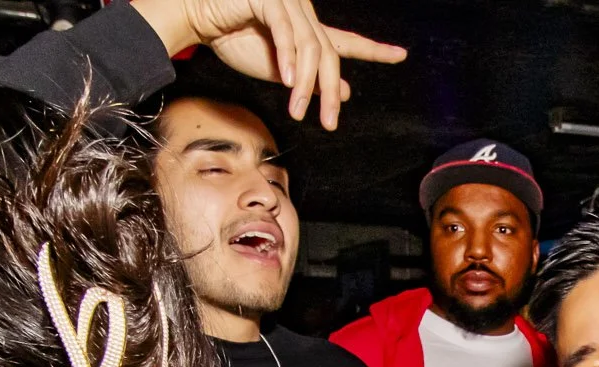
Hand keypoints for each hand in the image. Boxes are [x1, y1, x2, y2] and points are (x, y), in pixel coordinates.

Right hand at [130, 0, 406, 128]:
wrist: (198, 19)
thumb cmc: (233, 38)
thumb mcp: (278, 70)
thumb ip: (309, 79)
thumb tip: (343, 92)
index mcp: (307, 28)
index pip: (345, 42)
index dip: (373, 50)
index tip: (400, 55)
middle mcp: (303, 12)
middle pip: (329, 54)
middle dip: (329, 92)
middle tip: (329, 122)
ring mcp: (288, 2)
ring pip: (310, 47)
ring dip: (306, 83)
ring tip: (299, 108)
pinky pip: (286, 31)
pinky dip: (288, 58)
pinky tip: (287, 80)